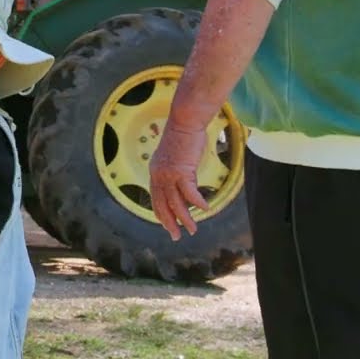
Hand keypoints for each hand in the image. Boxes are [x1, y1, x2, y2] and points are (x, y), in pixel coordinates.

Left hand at [148, 122, 210, 240]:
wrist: (185, 122)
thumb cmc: (184, 137)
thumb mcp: (176, 158)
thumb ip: (176, 172)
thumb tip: (184, 186)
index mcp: (155, 172)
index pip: (155, 198)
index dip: (161, 214)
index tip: (167, 225)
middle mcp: (158, 175)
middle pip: (163, 205)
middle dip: (170, 223)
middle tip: (176, 237)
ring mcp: (169, 174)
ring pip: (176, 204)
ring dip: (185, 219)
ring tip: (193, 230)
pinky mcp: (181, 172)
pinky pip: (190, 194)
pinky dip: (197, 203)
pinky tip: (205, 209)